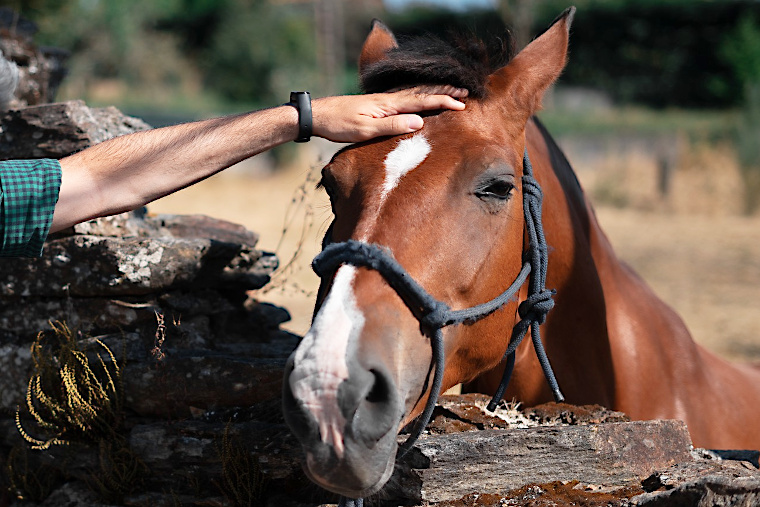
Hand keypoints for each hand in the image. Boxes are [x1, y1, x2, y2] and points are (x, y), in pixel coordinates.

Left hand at [311, 85, 467, 142]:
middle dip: (443, 94)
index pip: (421, 101)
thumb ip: (392, 126)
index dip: (443, 101)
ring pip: (413, 96)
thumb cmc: (339, 125)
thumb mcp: (365, 130)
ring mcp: (381, 102)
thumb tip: (419, 121)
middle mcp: (387, 99)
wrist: (317, 115)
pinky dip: (418, 99)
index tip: (462, 103)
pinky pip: (403, 100)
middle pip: (421, 94)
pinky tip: (420, 102)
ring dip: (433, 95)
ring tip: (449, 95)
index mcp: (388, 104)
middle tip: (465, 93)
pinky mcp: (376, 106)